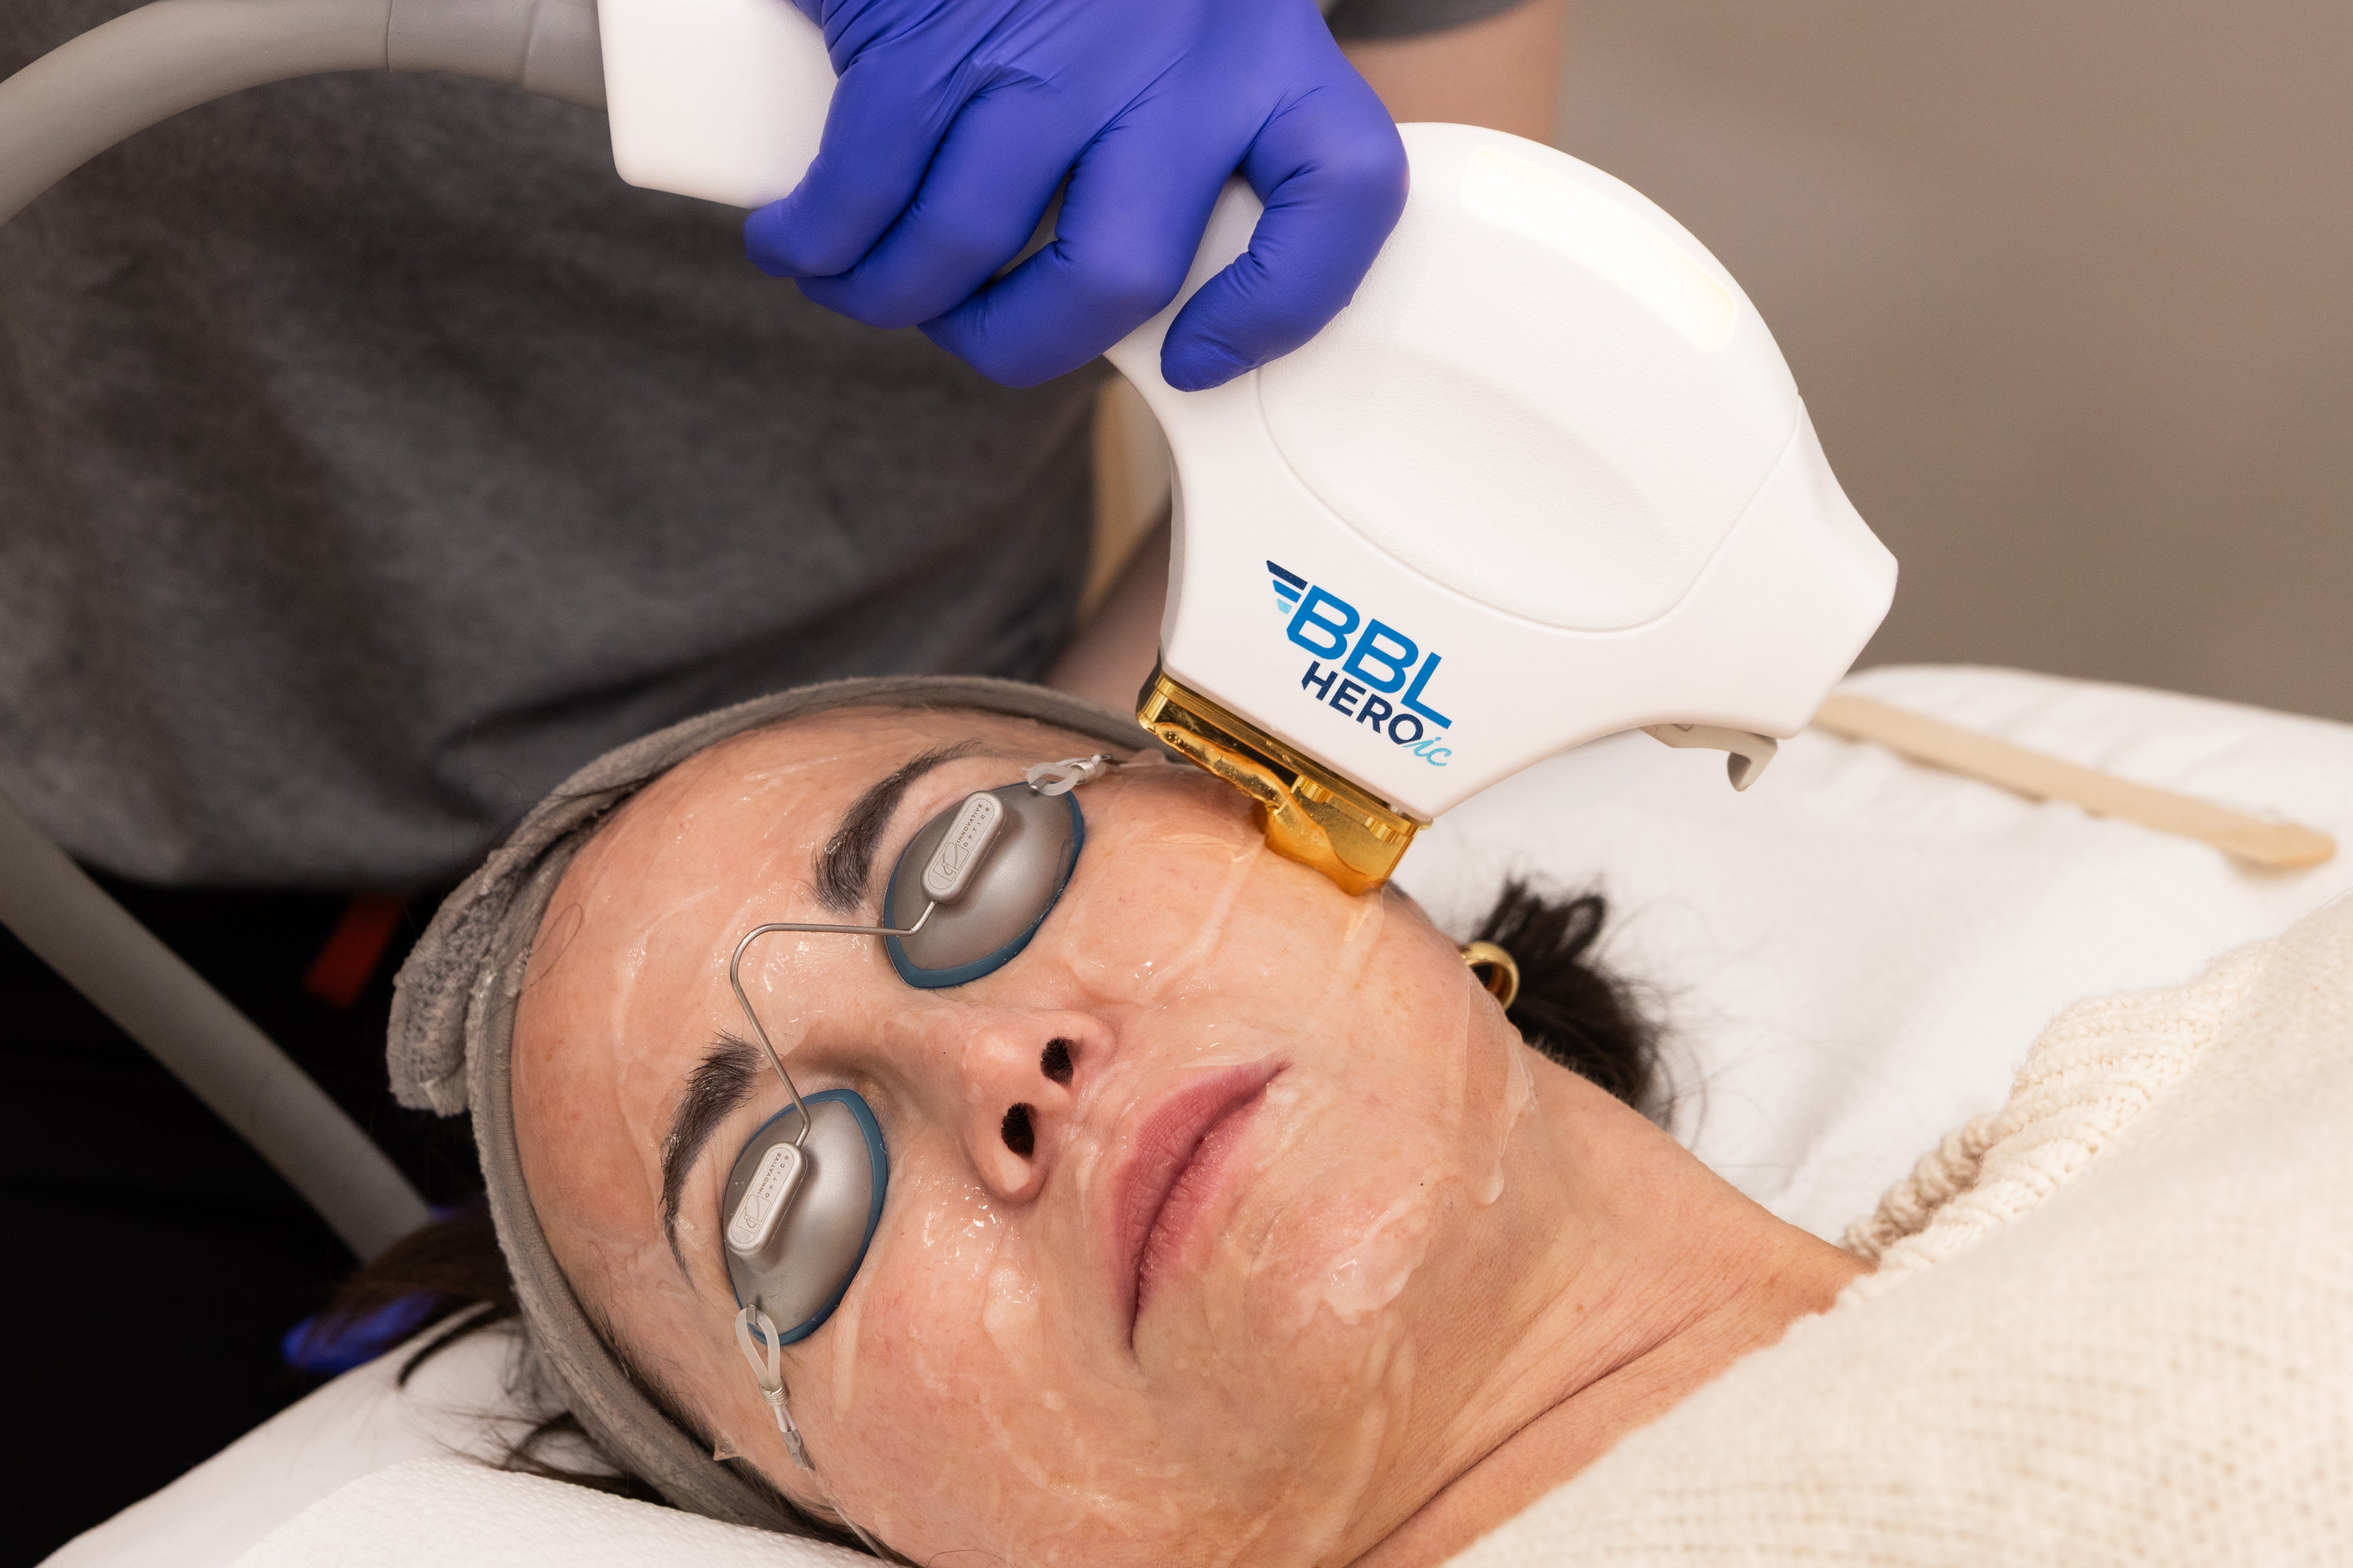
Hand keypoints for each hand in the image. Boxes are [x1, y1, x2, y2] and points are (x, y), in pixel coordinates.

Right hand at [744, 0, 1407, 389]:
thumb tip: (1133, 274)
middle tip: (981, 334)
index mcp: (1263, 39)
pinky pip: (863, 186)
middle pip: (1118, 277)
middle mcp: (1170, 50)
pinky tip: (798, 239)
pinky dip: (816, 238)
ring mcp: (1042, 48)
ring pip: (963, 246)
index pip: (1341, 194)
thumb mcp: (1178, 7)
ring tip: (860, 285)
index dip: (1282, 307)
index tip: (1203, 356)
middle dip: (1022, 341)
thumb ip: (1189, 114)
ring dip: (891, 295)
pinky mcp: (924, 40)